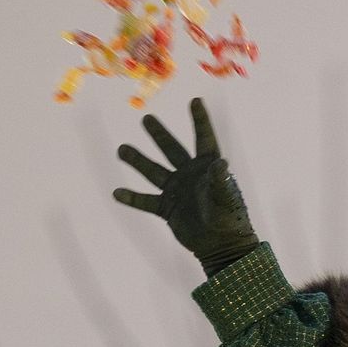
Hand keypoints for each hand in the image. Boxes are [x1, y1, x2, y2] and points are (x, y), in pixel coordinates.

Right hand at [113, 98, 258, 274]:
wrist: (221, 246)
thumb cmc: (230, 220)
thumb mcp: (227, 199)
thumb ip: (222, 182)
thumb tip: (222, 163)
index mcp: (208, 168)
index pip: (204, 139)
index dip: (200, 120)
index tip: (195, 100)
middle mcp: (190, 175)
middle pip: (172, 149)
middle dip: (159, 135)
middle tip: (146, 119)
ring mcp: (176, 190)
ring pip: (154, 171)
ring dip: (138, 161)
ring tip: (122, 149)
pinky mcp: (167, 209)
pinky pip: (146, 201)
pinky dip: (132, 198)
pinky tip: (117, 192)